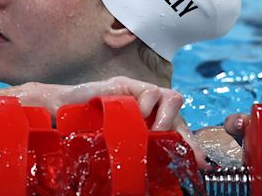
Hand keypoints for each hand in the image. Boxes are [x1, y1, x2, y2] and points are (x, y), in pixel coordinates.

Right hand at [20, 76, 206, 167]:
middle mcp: (148, 109)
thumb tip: (161, 178)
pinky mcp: (128, 84)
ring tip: (155, 131)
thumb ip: (139, 153)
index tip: (202, 164)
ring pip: (172, 99)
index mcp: (149, 125)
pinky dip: (150, 104)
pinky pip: (150, 91)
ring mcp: (139, 94)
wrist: (60, 112)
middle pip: (180, 117)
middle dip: (185, 134)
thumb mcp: (119, 147)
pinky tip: (140, 115)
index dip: (192, 147)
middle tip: (179, 150)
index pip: (177, 133)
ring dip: (168, 118)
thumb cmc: (86, 132)